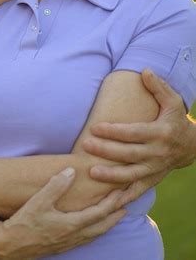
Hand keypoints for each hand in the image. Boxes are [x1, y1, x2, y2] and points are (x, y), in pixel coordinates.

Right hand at [0, 168, 125, 259]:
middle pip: (101, 226)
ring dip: (107, 224)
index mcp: (71, 224)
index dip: (112, 202)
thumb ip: (56, 185)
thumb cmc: (23, 222)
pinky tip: (92, 227)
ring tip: (115, 215)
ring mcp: (67, 243)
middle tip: (127, 204)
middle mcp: (73, 236)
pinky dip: (95, 230)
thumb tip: (71, 170)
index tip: (122, 191)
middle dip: (115, 214)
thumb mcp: (38, 201)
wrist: (9, 246)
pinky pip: (85, 238)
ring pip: (94, 234)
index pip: (99, 213)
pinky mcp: (61, 246)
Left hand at [83, 69, 195, 202]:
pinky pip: (137, 191)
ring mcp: (155, 169)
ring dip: (111, 176)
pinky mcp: (152, 180)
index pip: (134, 133)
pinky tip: (106, 200)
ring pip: (131, 176)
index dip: (114, 132)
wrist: (191, 146)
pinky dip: (123, 197)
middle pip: (129, 154)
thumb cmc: (175, 119)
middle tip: (86, 146)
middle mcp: (157, 153)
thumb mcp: (173, 101)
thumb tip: (145, 71)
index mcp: (160, 133)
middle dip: (106, 151)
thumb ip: (158, 87)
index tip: (95, 127)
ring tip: (91, 173)